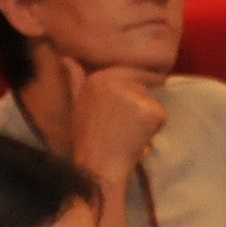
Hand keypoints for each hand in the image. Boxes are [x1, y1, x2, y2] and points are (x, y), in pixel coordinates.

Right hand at [67, 62, 173, 181]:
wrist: (97, 168)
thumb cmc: (87, 141)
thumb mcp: (77, 105)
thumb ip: (74, 79)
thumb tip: (65, 58)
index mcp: (98, 77)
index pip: (129, 72)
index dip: (138, 84)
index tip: (149, 91)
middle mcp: (116, 81)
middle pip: (142, 87)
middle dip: (138, 108)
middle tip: (123, 130)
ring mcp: (134, 95)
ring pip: (152, 103)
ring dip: (145, 120)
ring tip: (126, 136)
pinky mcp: (150, 111)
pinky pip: (160, 118)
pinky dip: (153, 131)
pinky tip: (136, 142)